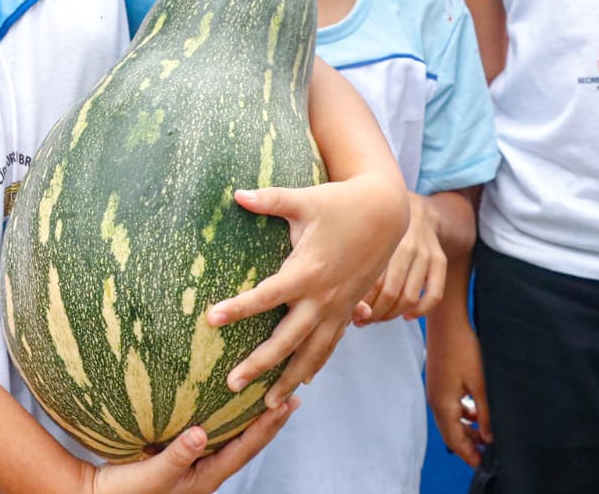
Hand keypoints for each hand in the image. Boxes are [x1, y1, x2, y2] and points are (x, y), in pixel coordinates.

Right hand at [86, 400, 297, 493]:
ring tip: (267, 392)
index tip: (286, 404)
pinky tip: (222, 395)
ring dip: (251, 415)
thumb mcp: (150, 476)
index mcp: (206, 478)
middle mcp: (207, 470)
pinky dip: (223, 412)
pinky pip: (211, 429)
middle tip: (291, 392)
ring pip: (232, 436)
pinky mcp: (181, 452)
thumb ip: (176, 457)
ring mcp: (195, 462)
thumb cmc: (126, 492)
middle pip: (248, 443)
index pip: (245, 449)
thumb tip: (200, 433)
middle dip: (270, 419)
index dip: (267, 427)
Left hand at [205, 179, 402, 407]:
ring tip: (268, 404)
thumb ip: (270, 199)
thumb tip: (236, 194)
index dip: (239, 307)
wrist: (387, 212)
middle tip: (231, 385)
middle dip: (260, 363)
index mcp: (307, 270)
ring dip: (290, 378)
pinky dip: (317, 363)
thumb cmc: (340, 202)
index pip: (267, 295)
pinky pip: (331, 343)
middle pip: (287, 339)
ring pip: (313, 352)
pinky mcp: (349, 309)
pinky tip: (303, 381)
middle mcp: (322, 296)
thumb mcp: (304, 199)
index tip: (211, 319)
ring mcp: (338, 307)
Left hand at [357, 192, 446, 323]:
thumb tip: (340, 299)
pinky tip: (407, 316)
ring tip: (378, 319)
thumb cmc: (374, 223)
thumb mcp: (358, 230)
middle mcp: (406, 245)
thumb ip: (348, 258)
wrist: (413, 205)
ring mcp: (425, 252)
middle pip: (391, 293)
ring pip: (411, 297)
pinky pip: (435, 293)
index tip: (348, 313)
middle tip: (361, 320)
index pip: (370, 282)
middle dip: (374, 313)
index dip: (359, 304)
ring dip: (393, 315)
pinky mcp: (439, 258)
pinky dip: (421, 310)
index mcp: (381, 238)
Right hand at [426, 313, 490, 466]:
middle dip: (468, 446)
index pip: (454, 439)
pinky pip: (450, 407)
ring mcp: (436, 390)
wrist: (446, 322)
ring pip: (451, 419)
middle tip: (486, 457)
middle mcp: (436, 400)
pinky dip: (463, 415)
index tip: (482, 466)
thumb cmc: (463, 350)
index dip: (468, 455)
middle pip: (451, 432)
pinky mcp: (440, 382)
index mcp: (443, 404)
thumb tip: (489, 437)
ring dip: (466, 430)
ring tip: (485, 437)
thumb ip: (485, 413)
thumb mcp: (480, 384)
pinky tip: (476, 412)